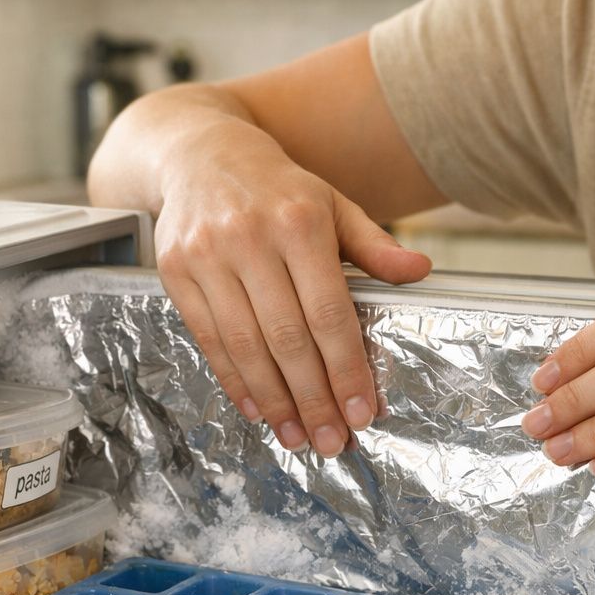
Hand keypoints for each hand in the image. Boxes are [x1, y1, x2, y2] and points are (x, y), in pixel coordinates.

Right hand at [155, 123, 430, 456]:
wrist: (200, 154)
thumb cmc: (277, 188)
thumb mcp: (333, 204)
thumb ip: (375, 245)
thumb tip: (420, 271)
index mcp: (300, 222)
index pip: (329, 312)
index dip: (346, 368)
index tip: (362, 411)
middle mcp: (250, 238)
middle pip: (287, 337)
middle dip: (313, 398)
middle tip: (331, 440)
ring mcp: (207, 255)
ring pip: (245, 345)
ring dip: (274, 400)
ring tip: (297, 437)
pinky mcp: (174, 271)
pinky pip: (208, 338)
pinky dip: (234, 380)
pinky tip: (258, 409)